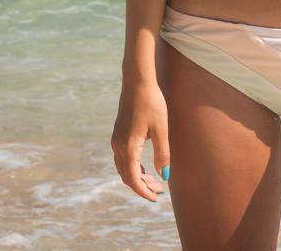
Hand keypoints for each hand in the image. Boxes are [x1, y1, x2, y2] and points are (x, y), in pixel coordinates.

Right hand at [111, 76, 170, 201]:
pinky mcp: (118, 134)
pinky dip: (133, 167)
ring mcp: (116, 140)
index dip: (143, 191)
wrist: (137, 82)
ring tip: (155, 181)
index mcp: (128, 147)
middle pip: (127, 175)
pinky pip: (123, 158)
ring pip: (124, 168)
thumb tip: (165, 176)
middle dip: (142, 186)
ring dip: (137, 177)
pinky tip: (145, 168)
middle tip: (159, 191)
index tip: (155, 198)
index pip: (133, 178)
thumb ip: (162, 153)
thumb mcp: (161, 129)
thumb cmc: (152, 103)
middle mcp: (118, 146)